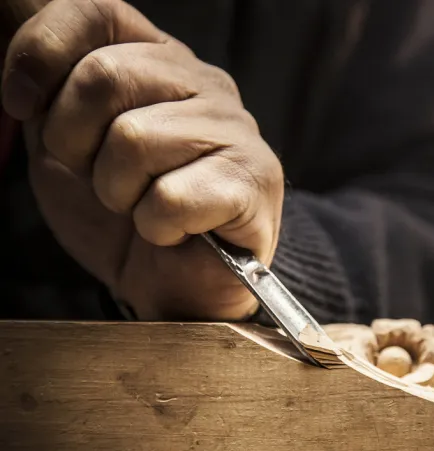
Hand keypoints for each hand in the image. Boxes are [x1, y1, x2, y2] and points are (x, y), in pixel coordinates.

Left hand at [1, 0, 282, 319]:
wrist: (172, 284)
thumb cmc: (123, 209)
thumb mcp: (65, 137)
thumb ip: (51, 79)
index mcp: (161, 62)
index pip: (96, 11)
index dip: (42, 53)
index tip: (21, 105)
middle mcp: (206, 84)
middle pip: (105, 75)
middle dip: (75, 141)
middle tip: (99, 178)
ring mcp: (237, 130)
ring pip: (134, 139)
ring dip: (118, 192)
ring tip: (140, 207)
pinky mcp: (254, 181)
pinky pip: (170, 197)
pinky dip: (156, 227)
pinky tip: (174, 231)